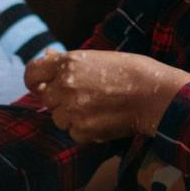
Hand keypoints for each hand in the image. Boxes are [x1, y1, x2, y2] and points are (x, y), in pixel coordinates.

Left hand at [25, 50, 189, 143]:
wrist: (156, 96)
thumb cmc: (133, 72)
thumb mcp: (98, 57)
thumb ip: (69, 61)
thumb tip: (47, 57)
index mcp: (68, 63)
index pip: (33, 73)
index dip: (35, 80)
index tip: (42, 85)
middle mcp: (65, 85)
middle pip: (46, 99)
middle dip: (60, 100)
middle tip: (85, 97)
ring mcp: (73, 109)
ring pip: (58, 118)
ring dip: (72, 117)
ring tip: (97, 108)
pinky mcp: (83, 130)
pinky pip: (73, 133)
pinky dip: (85, 130)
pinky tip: (104, 119)